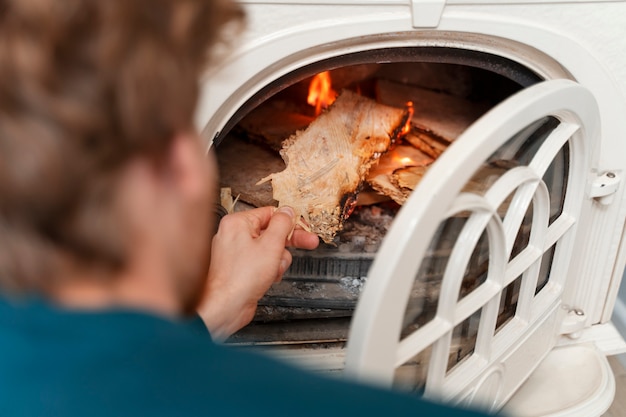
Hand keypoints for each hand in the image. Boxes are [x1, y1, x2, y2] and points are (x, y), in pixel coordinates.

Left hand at [197, 206, 318, 339]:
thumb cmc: (241, 277)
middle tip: (309, 242)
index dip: (289, 221)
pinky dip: (269, 270)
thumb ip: (282, 225)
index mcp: (237, 223)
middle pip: (270, 232)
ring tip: (274, 270)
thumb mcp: (271, 245)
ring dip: (277, 261)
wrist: (226, 306)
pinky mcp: (239, 268)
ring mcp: (236, 253)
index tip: (303, 227)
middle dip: (287, 243)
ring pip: (269, 249)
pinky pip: (261, 262)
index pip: (270, 214)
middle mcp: (233, 235)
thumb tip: (288, 211)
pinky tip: (268, 278)